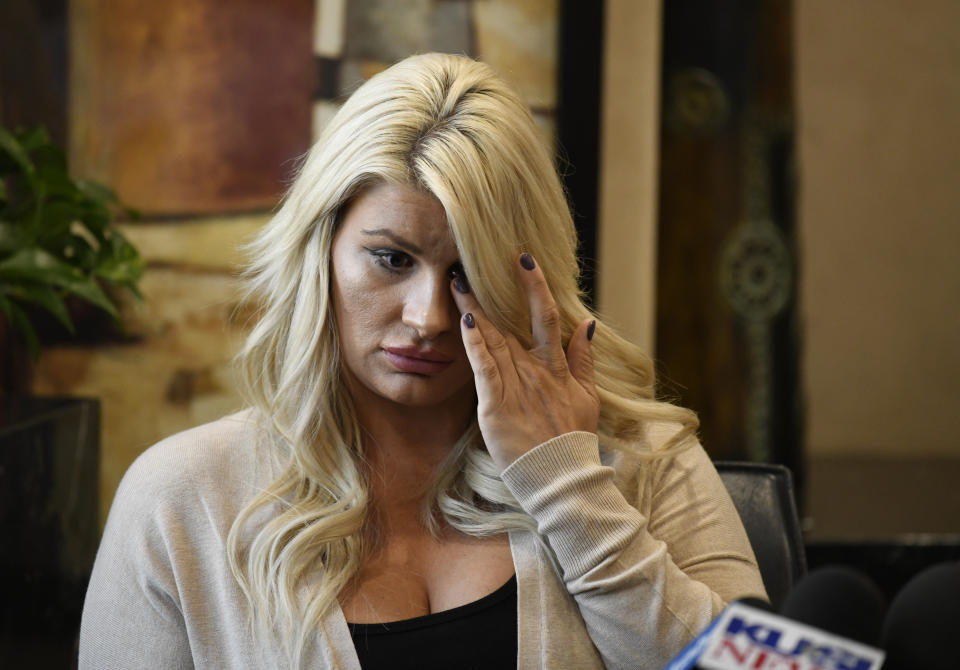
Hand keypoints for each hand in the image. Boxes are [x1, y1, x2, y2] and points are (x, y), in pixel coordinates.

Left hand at [451, 253, 599, 470]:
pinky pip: (484, 369)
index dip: (535, 286)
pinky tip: (465, 322)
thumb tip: (587, 323)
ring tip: (457, 282)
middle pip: (510, 322)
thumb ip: (584, 359)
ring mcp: (516, 387)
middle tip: (469, 262)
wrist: (562, 477)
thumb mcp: (588, 397)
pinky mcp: (496, 406)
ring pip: (493, 340)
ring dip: (474, 309)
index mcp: (555, 367)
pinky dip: (475, 344)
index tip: (524, 259)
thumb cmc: (573, 439)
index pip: (546, 316)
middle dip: (490, 291)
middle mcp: (535, 370)